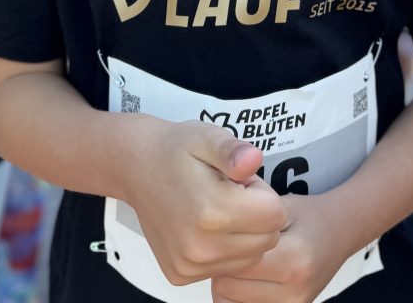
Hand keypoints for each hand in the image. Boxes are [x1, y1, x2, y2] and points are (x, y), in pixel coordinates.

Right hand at [124, 119, 287, 285]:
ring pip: (250, 257)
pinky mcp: (181, 275)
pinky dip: (226, 248)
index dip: (262, 192)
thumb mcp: (207, 136)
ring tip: (217, 206)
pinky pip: (227, 267)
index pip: (276, 214)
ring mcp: (189, 265)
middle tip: (228, 191)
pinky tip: (205, 225)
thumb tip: (255, 159)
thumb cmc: (176, 149)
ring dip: (244, 233)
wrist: (136, 167)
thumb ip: (233, 150)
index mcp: (212, 210)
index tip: (239, 179)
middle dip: (257, 214)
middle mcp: (200, 247)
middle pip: (267, 239)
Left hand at [211, 193, 348, 302]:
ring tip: (238, 262)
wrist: (341, 232)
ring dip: (225, 285)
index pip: (236, 263)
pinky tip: (245, 279)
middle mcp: (295, 291)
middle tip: (229, 245)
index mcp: (294, 259)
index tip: (223, 232)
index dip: (222, 246)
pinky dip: (236, 297)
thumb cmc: (308, 216)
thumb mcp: (280, 205)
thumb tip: (210, 228)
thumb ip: (249, 218)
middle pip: (227, 288)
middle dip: (221, 266)